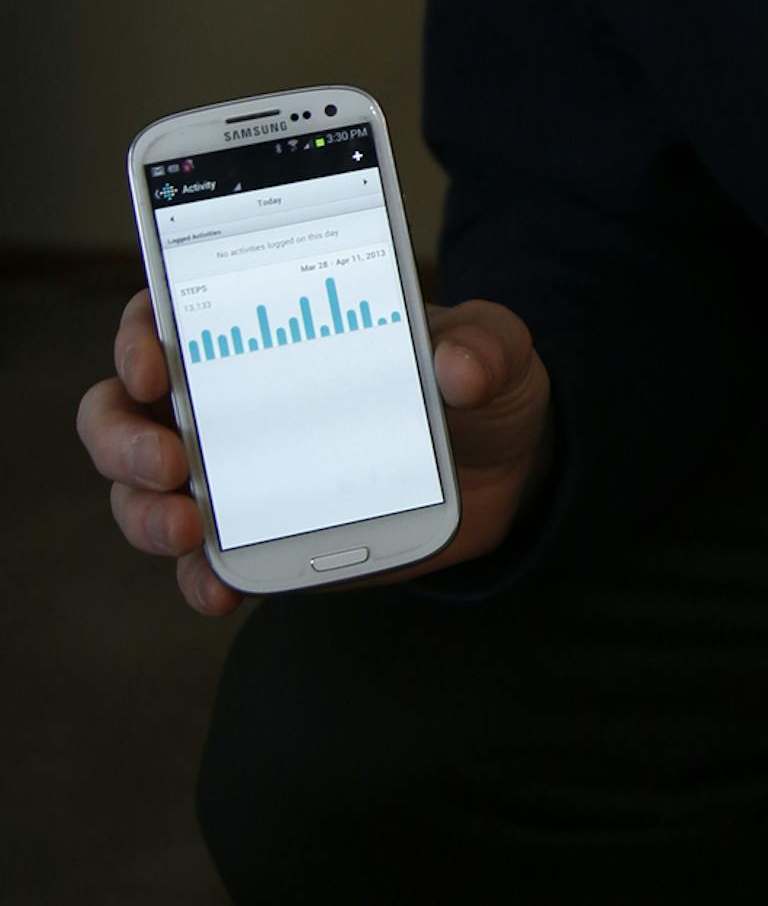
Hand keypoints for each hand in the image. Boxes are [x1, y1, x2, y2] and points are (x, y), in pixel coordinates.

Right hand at [77, 288, 554, 615]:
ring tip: (188, 529)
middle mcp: (226, 400)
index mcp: (258, 328)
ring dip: (144, 512)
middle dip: (122, 440)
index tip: (155, 362)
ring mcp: (234, 476)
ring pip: (141, 491)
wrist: (507, 469)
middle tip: (173, 463)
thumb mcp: (493, 350)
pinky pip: (203, 565)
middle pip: (122, 412)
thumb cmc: (476, 384)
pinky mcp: (259, 540)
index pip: (165, 315)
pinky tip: (220, 590)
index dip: (138, 336)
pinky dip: (198, 579)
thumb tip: (457, 367)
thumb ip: (481, 347)